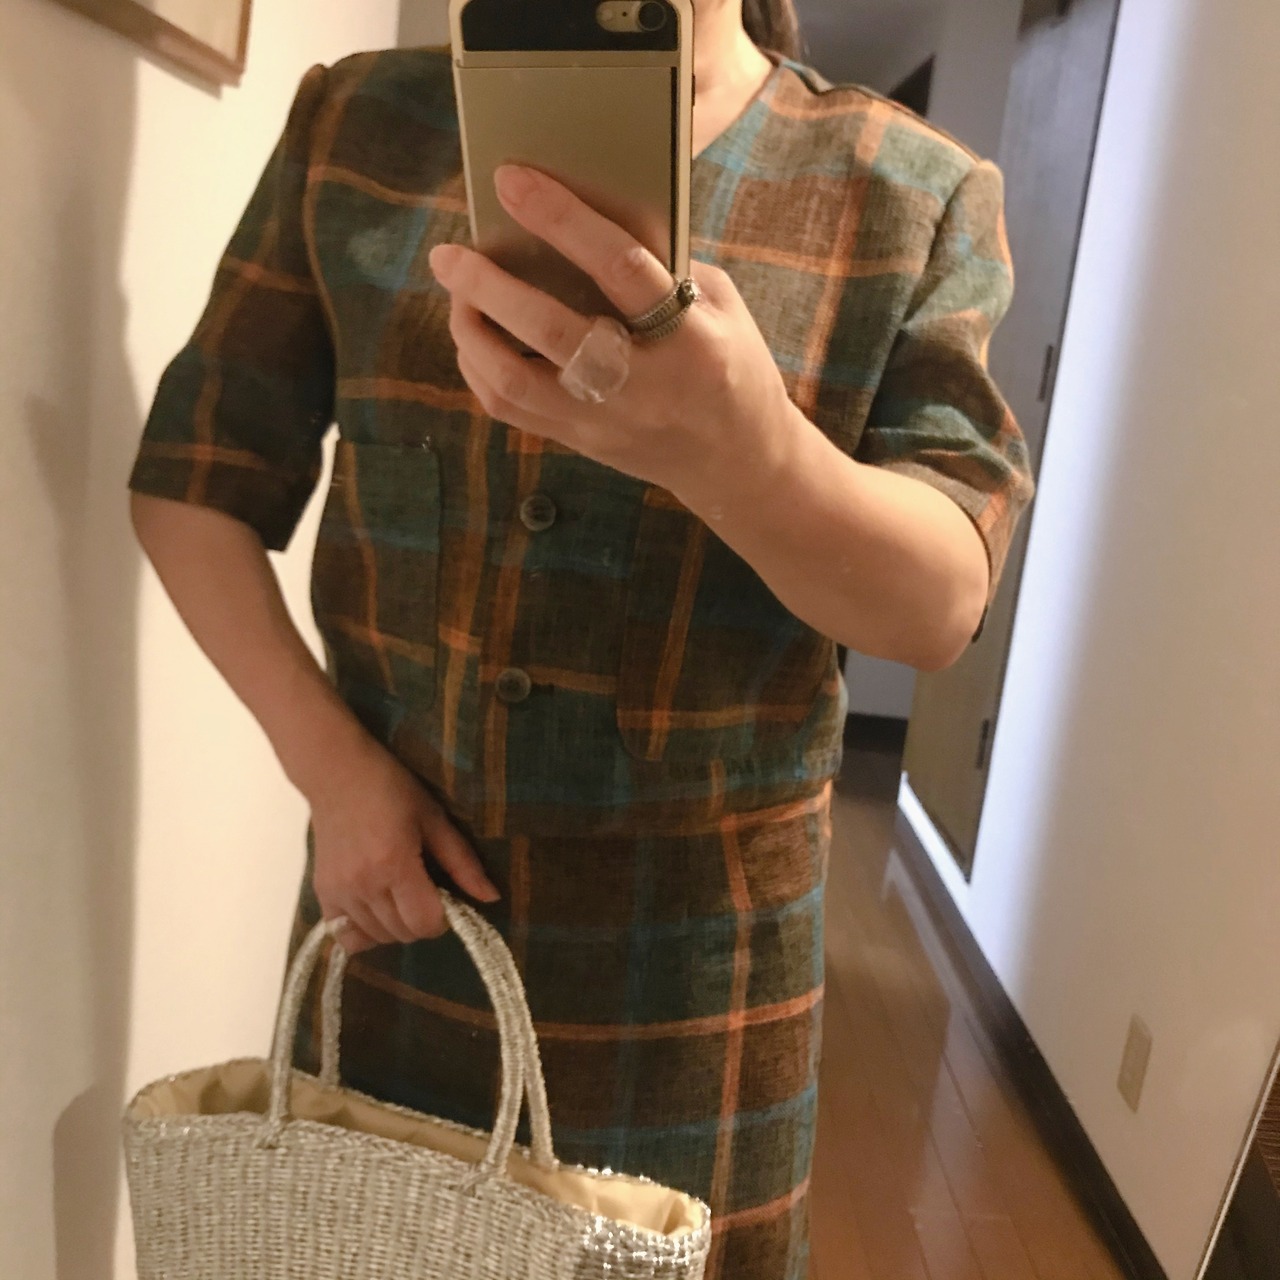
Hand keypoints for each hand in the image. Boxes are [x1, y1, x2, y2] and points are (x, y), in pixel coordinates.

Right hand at [306, 736, 499, 954]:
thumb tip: (492, 898)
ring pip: (377, 937)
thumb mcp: (434, 818)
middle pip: (403, 933)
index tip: (445, 898)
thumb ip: (462, 862)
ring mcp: (339, 892)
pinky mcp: (322, 893)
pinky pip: (344, 937)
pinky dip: (364, 933)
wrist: (336, 772)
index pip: (425, 922)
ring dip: (396, 926)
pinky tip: (375, 911)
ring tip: (400, 896)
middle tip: (425, 892)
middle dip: (422, 921)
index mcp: (395, 864)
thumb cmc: (391, 787)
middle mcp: (364, 885)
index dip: (443, 918)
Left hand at [427, 163, 800, 509]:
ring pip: (514, 382)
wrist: (737, 463)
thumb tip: (584, 215)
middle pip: (551, 332)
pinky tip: (473, 334)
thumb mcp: (720, 307)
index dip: (564, 219)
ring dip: (471, 332)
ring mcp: (606, 422)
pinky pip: (509, 409)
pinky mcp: (581, 442)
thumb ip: (662, 265)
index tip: (513, 180)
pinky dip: (479, 366)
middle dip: (489, 286)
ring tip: (457, 291)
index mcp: (690, 341)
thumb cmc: (732, 367)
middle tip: (450, 253)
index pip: (621, 269)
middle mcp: (643, 387)